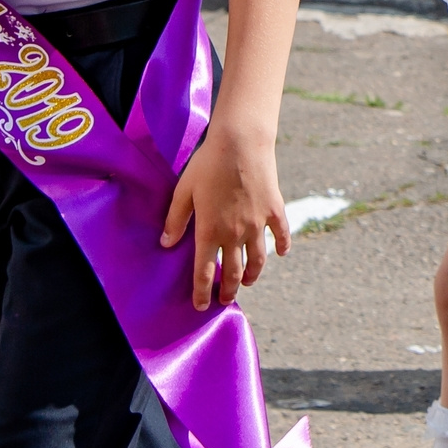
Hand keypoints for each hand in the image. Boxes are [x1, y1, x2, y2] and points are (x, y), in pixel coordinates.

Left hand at [162, 125, 287, 309]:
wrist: (241, 143)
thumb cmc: (208, 164)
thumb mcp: (184, 191)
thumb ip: (175, 219)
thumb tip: (167, 243)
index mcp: (209, 231)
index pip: (204, 272)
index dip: (201, 292)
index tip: (200, 305)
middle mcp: (234, 234)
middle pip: (233, 272)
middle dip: (228, 290)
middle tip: (225, 299)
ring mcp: (257, 224)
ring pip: (257, 260)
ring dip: (252, 275)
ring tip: (247, 282)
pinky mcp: (274, 210)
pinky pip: (280, 235)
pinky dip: (281, 246)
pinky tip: (280, 253)